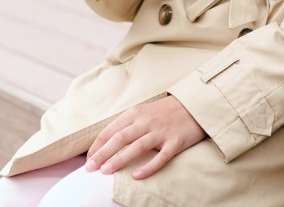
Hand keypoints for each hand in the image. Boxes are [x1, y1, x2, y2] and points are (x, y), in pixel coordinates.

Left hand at [84, 96, 205, 179]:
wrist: (195, 105)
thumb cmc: (165, 112)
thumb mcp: (143, 112)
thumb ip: (126, 125)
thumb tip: (106, 143)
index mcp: (135, 113)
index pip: (110, 131)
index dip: (97, 146)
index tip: (88, 160)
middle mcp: (146, 121)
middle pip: (120, 138)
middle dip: (102, 154)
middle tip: (90, 169)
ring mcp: (161, 131)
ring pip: (137, 147)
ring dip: (119, 159)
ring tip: (106, 171)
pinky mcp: (176, 142)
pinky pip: (160, 157)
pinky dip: (148, 167)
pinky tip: (136, 176)